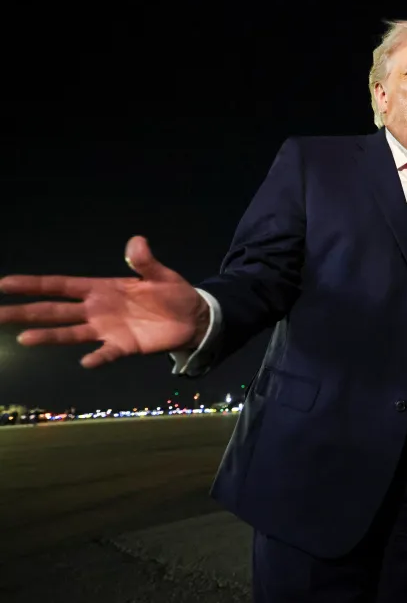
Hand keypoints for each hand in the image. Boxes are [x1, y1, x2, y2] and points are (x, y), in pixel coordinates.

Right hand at [0, 236, 208, 367]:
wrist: (193, 317)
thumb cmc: (172, 293)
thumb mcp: (161, 274)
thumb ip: (146, 261)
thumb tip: (137, 241)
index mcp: (100, 288)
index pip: (60, 286)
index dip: (34, 285)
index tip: (4, 284)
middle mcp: (96, 310)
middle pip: (55, 311)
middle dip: (25, 311)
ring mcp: (107, 330)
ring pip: (70, 333)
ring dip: (48, 336)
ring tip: (23, 338)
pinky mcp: (123, 347)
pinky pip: (106, 354)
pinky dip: (97, 358)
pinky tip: (86, 361)